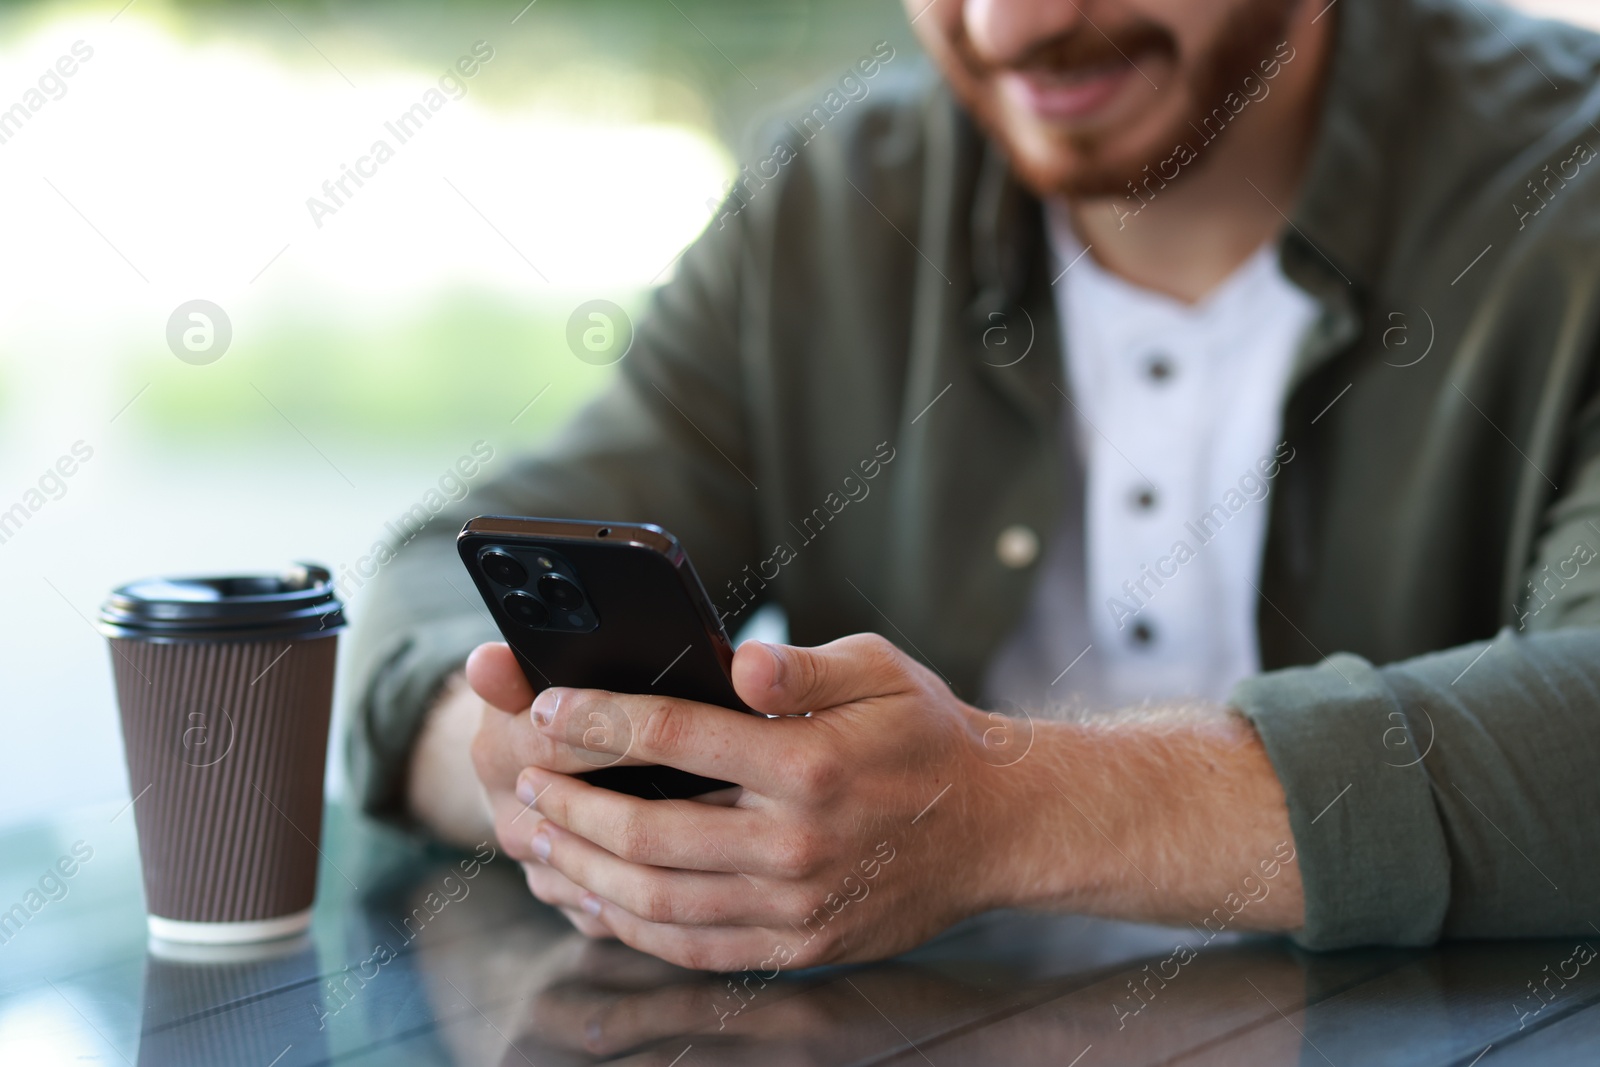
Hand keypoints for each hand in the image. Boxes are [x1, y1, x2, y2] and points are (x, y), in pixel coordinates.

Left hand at [491, 633, 1018, 971]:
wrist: (995, 827)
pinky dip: (632, 928)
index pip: (676, 736)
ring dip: (585, 871)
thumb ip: (805, 666)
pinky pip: (694, 948)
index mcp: (811, 763)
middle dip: (570, 805)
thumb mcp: (881, 671)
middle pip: (649, 830)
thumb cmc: (927, 735)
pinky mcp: (799, 947)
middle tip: (525, 782)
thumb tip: (742, 662)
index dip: (598, 720)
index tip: (546, 706)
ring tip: (540, 842)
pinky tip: (598, 901)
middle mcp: (798, 843)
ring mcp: (796, 907)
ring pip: (658, 901)